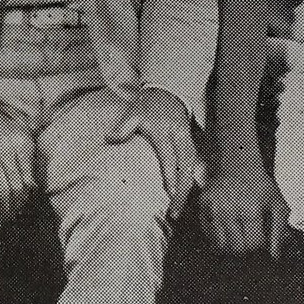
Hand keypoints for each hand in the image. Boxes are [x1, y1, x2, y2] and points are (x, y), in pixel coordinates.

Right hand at [0, 93, 38, 222]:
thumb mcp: (17, 131)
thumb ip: (27, 154)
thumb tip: (34, 186)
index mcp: (23, 142)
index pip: (30, 178)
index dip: (30, 197)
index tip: (28, 208)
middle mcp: (9, 148)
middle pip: (18, 187)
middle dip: (18, 206)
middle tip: (18, 217)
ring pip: (3, 190)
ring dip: (6, 208)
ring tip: (7, 218)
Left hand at [108, 86, 198, 211]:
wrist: (167, 91)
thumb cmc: (147, 105)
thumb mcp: (133, 112)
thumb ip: (123, 126)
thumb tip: (109, 139)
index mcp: (163, 132)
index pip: (169, 158)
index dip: (170, 177)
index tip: (169, 195)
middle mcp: (179, 137)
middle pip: (185, 168)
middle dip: (182, 191)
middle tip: (174, 212)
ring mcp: (187, 140)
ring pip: (192, 168)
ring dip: (187, 189)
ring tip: (178, 209)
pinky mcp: (191, 143)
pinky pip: (194, 165)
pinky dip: (190, 181)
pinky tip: (184, 195)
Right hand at [196, 151, 291, 257]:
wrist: (239, 165)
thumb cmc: (259, 185)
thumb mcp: (277, 205)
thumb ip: (278, 232)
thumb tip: (274, 255)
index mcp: (250, 210)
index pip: (252, 244)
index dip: (259, 245)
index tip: (260, 238)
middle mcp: (229, 210)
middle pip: (235, 248)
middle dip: (245, 249)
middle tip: (249, 238)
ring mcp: (213, 208)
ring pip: (220, 244)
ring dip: (230, 244)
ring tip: (237, 235)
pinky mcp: (203, 205)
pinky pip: (207, 233)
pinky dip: (217, 236)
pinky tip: (226, 228)